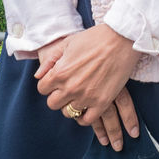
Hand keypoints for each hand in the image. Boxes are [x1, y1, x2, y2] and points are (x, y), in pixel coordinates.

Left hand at [35, 24, 140, 148]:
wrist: (121, 39)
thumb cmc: (94, 38)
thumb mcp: (68, 43)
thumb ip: (50, 60)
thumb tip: (38, 76)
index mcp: (60, 72)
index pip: (42, 89)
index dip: (48, 85)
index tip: (56, 81)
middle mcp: (70, 87)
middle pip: (53, 104)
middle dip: (57, 96)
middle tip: (67, 89)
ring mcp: (86, 97)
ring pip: (68, 113)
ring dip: (71, 105)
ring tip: (78, 96)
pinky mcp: (102, 102)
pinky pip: (87, 120)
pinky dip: (84, 117)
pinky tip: (86, 108)